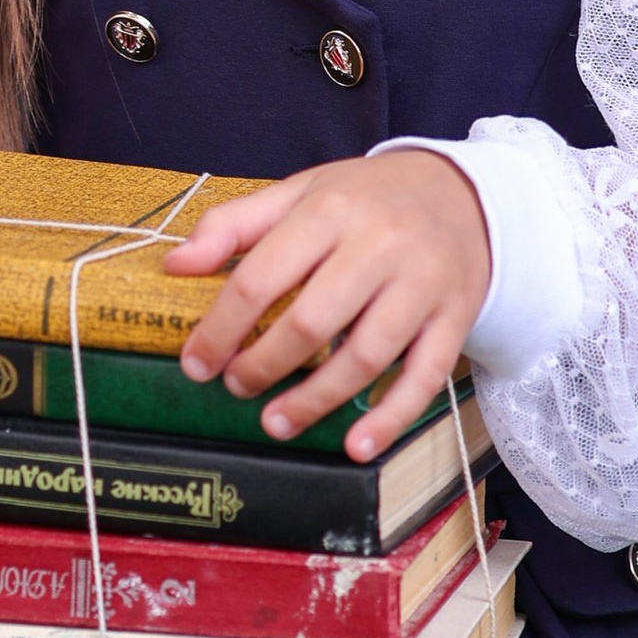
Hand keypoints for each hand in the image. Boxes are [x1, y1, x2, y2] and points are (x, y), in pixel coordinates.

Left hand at [160, 151, 491, 456]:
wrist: (463, 194)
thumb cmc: (366, 199)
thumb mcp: (299, 191)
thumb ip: (233, 225)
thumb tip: (174, 264)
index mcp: (330, 211)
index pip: (262, 276)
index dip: (221, 328)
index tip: (196, 363)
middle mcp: (380, 246)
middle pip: (312, 321)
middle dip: (263, 365)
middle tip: (235, 387)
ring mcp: (422, 284)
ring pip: (366, 355)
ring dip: (315, 400)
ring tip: (276, 421)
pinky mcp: (455, 317)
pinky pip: (425, 376)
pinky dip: (391, 417)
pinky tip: (357, 445)